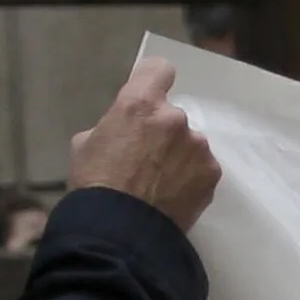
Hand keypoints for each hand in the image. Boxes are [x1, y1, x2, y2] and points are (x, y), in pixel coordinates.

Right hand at [64, 60, 217, 227]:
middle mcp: (175, 118)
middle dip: (162, 132)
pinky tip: (173, 195)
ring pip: (190, 144)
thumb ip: (113, 126)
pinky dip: (191, 177)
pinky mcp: (212, 173)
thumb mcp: (86, 144)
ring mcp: (197, 146)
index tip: (153, 90)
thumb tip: (125, 131)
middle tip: (146, 159)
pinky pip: (201, 167)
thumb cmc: (94, 184)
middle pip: (173, 116)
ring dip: (179, 156)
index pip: (158, 69)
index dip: (154, 79)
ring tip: (160, 183)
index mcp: (140, 104)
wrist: (120, 229)